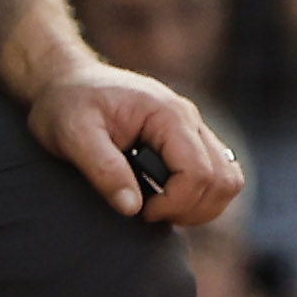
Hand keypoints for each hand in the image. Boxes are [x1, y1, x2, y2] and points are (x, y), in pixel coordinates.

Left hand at [32, 61, 234, 224]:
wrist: (68, 80)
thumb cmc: (68, 103)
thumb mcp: (74, 135)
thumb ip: (103, 170)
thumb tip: (131, 209)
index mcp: (170, 115)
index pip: (199, 172)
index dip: (174, 203)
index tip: (139, 213)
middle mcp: (192, 121)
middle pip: (223, 179)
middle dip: (190, 209)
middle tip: (149, 215)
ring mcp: (194, 131)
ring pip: (228, 179)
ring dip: (200, 205)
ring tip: (159, 210)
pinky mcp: (189, 142)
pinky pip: (217, 174)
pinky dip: (199, 196)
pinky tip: (164, 200)